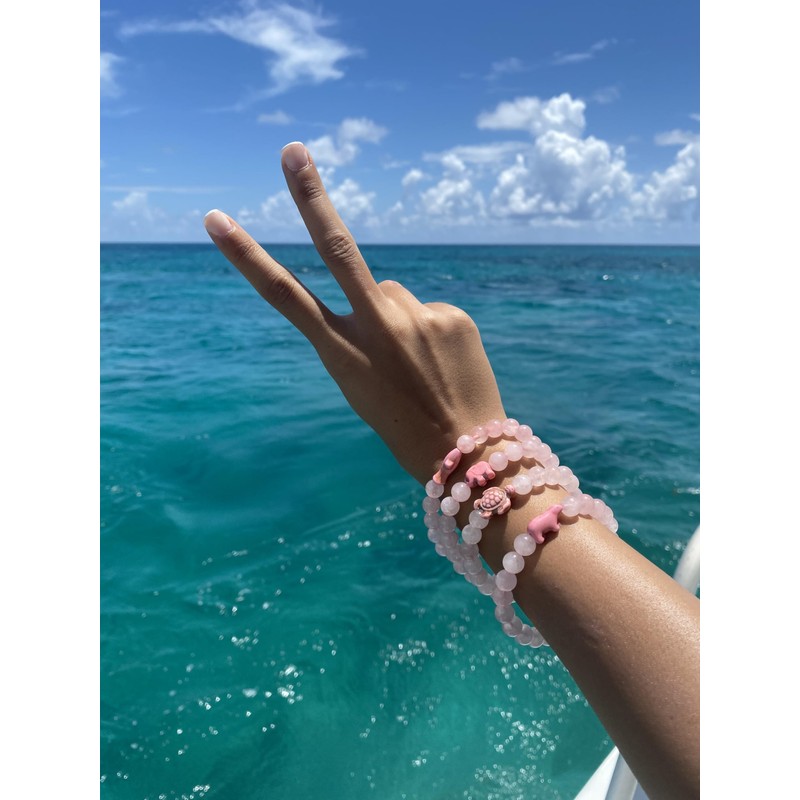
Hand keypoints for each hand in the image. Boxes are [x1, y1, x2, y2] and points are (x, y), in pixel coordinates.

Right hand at [204, 142, 504, 481]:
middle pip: (337, 249)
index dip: (246, 257)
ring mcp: (418, 317)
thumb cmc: (402, 423)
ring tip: (417, 361)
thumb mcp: (361, 383)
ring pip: (393, 294)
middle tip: (291, 149)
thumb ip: (362, 328)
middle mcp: (376, 328)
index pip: (284, 297)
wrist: (466, 452)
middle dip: (310, 197)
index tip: (216, 219)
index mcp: (341, 354)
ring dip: (398, 317)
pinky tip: (442, 361)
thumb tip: (383, 289)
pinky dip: (431, 328)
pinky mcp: (453, 314)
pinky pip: (430, 308)